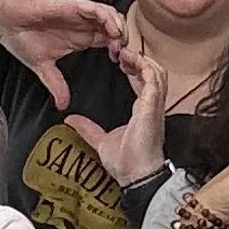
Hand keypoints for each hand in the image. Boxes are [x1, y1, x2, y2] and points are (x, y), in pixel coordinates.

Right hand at [0, 0, 126, 112]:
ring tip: (120, 44)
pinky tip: (111, 29)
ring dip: (119, 29)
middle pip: (117, 29)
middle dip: (125, 42)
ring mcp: (79, 14)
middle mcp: (84, 25)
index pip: (111, 43)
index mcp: (82, 38)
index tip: (123, 69)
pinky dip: (107, 17)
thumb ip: (56, 84)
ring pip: (111, 17)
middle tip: (127, 58)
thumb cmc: (20, 36)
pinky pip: (97, 8)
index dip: (120, 54)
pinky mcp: (71, 5)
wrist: (2, 19)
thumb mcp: (42, 67)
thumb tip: (61, 105)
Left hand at [66, 36, 167, 183]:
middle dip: (139, 59)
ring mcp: (154, 105)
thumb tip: (71, 120)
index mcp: (143, 111)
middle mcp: (152, 106)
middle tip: (120, 52)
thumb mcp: (100, 140)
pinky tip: (129, 60)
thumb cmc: (125, 163)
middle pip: (154, 72)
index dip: (135, 68)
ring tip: (125, 53)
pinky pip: (154, 78)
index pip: (145, 82)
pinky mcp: (153, 105)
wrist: (136, 176)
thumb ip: (88, 128)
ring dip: (142, 59)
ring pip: (157, 71)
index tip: (119, 62)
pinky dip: (143, 65)